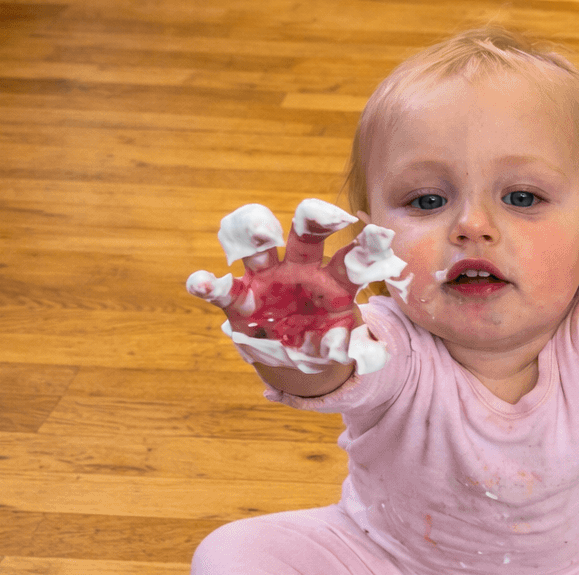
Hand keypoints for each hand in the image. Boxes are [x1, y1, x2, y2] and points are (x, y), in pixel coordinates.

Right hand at [185, 199, 406, 373]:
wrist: (296, 358)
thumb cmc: (325, 341)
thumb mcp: (345, 345)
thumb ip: (355, 346)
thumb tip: (368, 354)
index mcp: (334, 279)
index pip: (351, 259)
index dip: (364, 247)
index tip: (379, 236)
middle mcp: (300, 270)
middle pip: (305, 238)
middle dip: (311, 221)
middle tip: (318, 211)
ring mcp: (267, 280)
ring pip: (259, 251)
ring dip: (256, 236)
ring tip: (257, 232)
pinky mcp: (240, 300)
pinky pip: (222, 291)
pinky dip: (208, 286)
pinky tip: (199, 282)